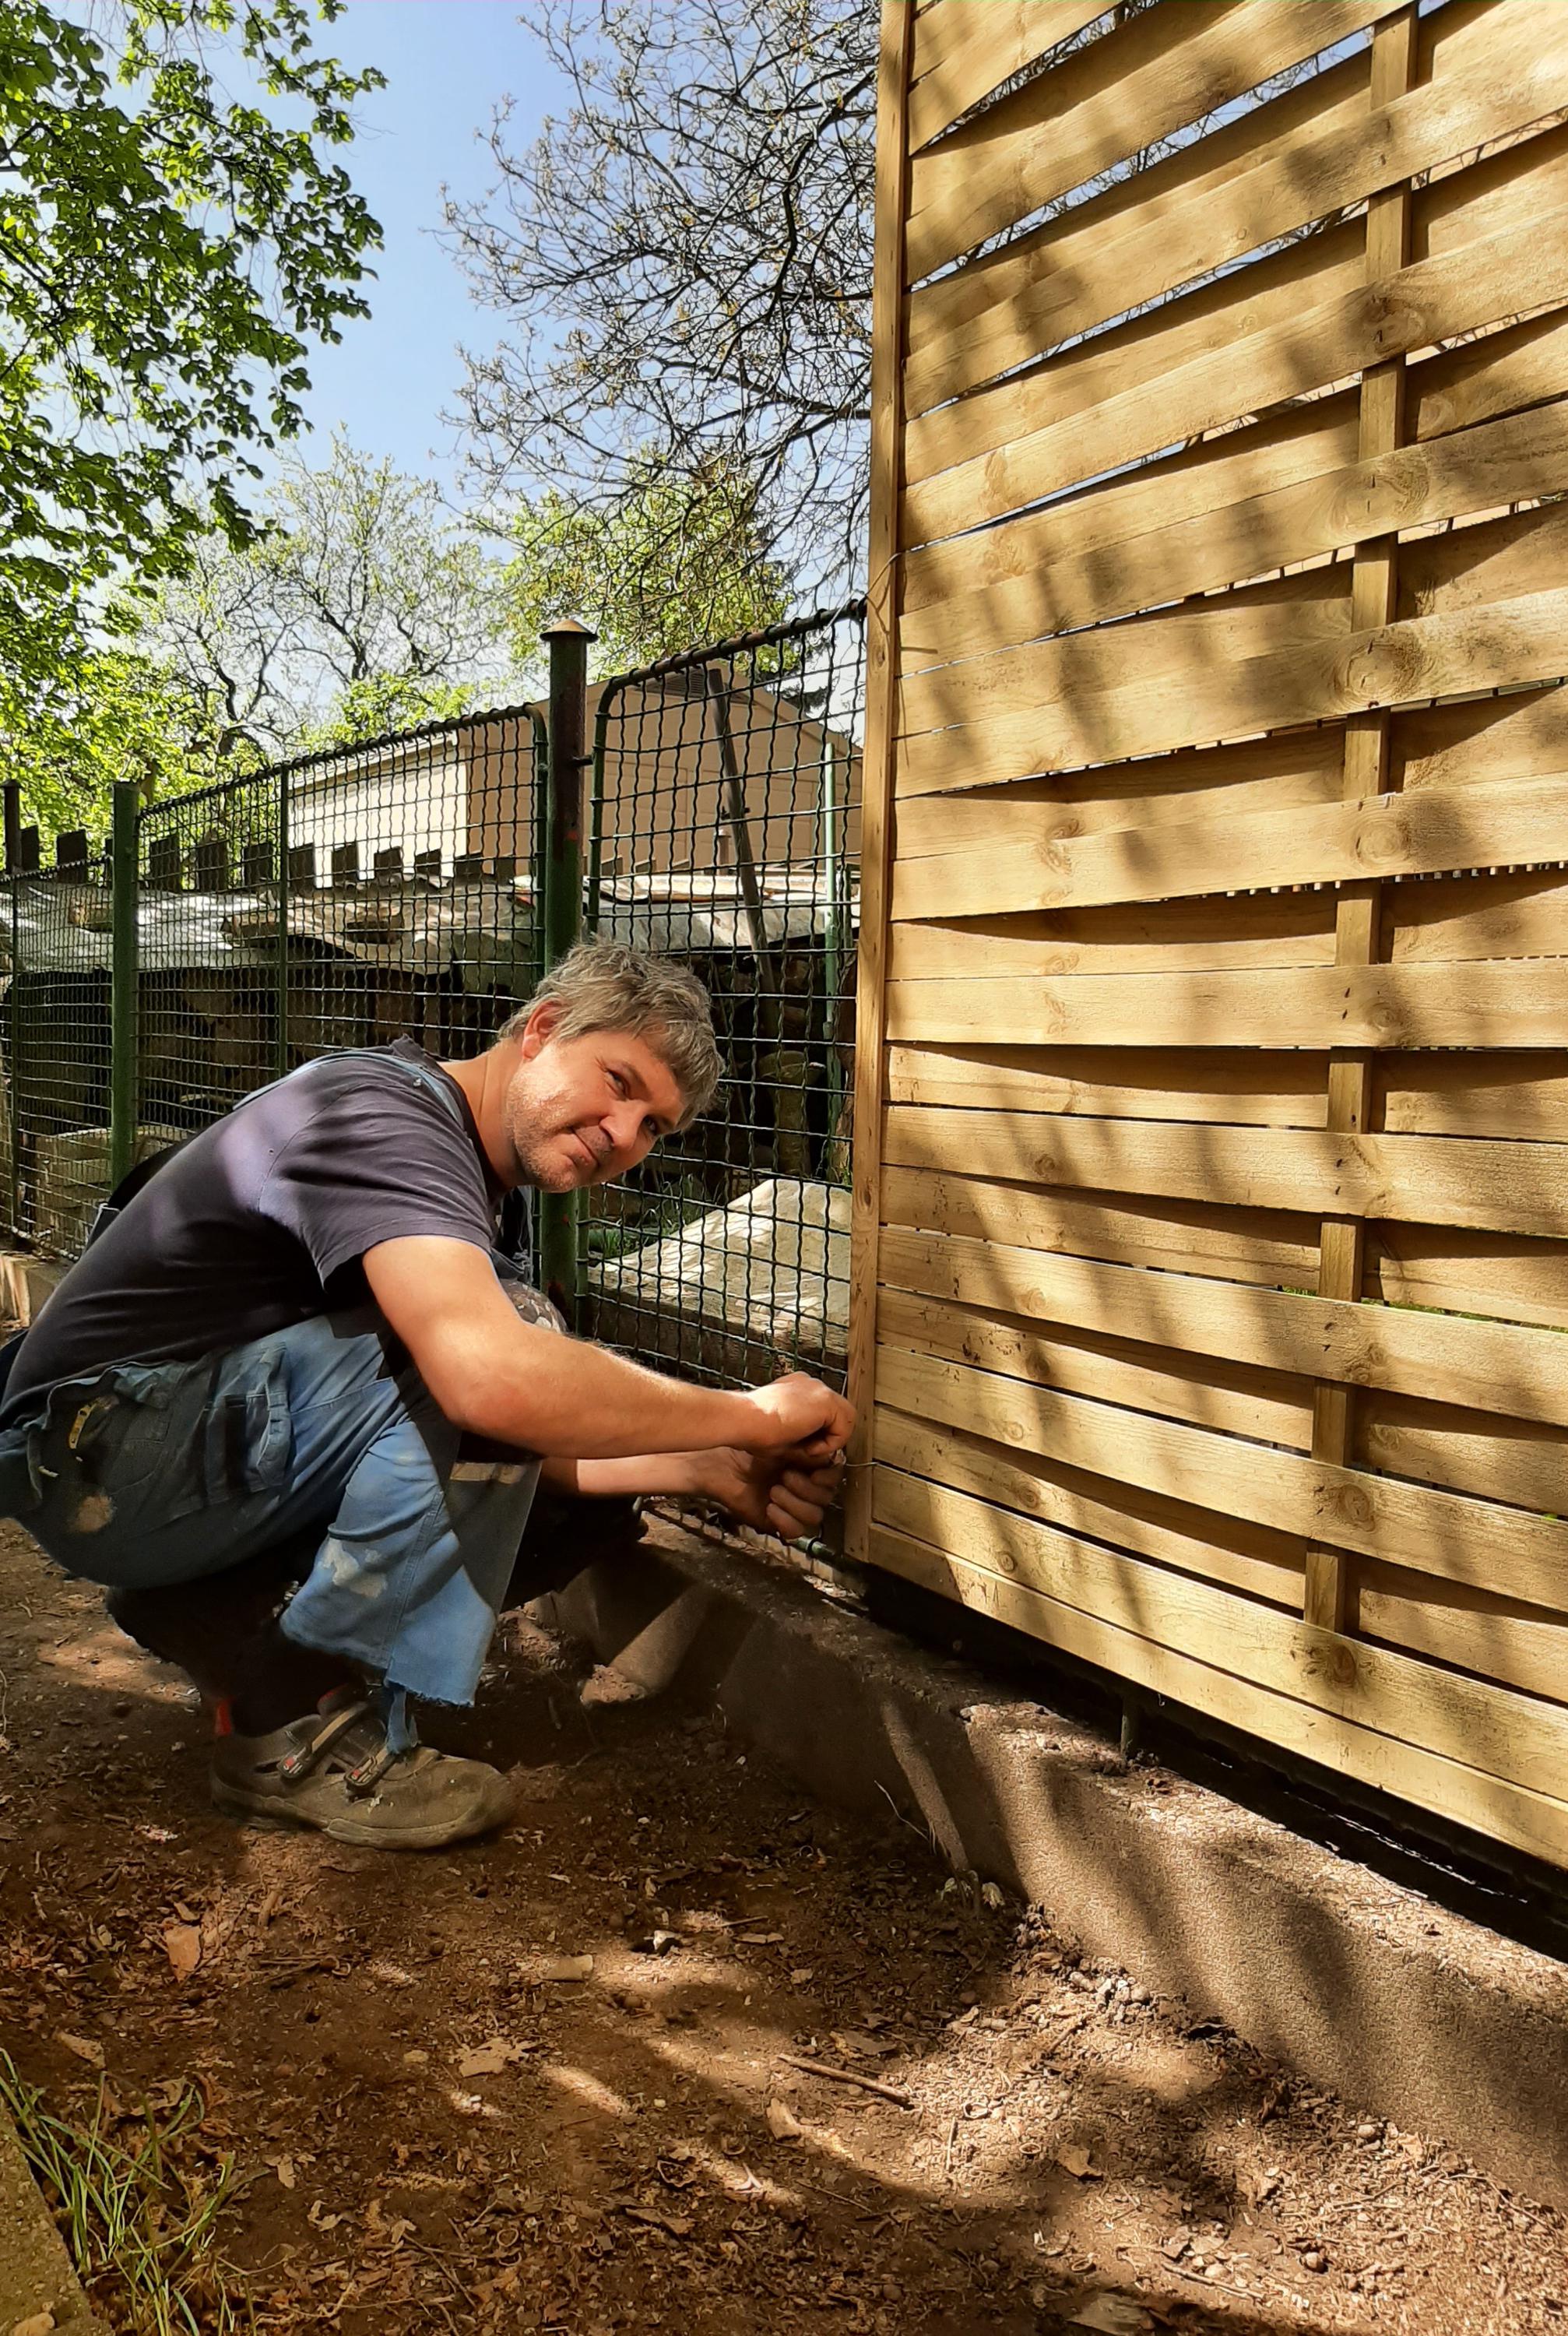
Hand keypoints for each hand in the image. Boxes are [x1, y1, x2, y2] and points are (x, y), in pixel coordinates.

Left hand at [691, 1443, 845, 1539]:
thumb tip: (829, 1452)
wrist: (722, 1466)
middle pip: (826, 1498)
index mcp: (809, 1467)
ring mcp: (792, 1507)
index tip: (814, 1470)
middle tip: (785, 1475)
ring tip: (774, 1490)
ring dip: (795, 1503)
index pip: (834, 1478)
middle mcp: (804, 1488)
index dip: (827, 1476)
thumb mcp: (784, 1442)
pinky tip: (770, 1506)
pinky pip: (795, 1531)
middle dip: (807, 1488)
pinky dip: (785, 1519)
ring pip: (814, 1516)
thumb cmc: (748, 1451)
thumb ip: (810, 1449)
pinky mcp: (778, 1523)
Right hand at [741, 1371, 854, 1459]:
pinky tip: (808, 1447)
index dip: (817, 1434)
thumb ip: (803, 1435)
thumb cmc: (751, 1430)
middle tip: (807, 1449)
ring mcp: (818, 1389)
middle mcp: (810, 1383)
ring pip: (845, 1418)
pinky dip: (831, 1443)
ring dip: (830, 1439)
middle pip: (837, 1412)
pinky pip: (845, 1426)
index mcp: (796, 1387)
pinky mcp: (825, 1400)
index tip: (799, 1446)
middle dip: (827, 1435)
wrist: (741, 1420)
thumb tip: (819, 1449)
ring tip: (807, 1449)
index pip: (822, 1411)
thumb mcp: (783, 1433)